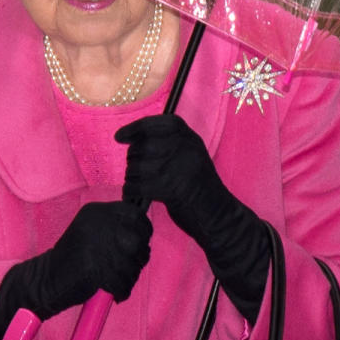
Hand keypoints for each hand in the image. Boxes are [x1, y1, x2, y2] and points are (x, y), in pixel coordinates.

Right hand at [0, 201, 151, 339]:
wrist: (45, 279)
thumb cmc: (73, 259)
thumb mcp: (92, 231)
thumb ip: (116, 227)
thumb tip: (145, 231)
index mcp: (97, 211)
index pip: (136, 214)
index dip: (143, 231)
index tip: (139, 244)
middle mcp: (98, 223)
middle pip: (138, 238)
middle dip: (139, 258)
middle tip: (127, 269)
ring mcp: (96, 244)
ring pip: (132, 261)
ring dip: (129, 277)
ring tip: (117, 282)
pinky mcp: (95, 266)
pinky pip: (122, 281)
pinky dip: (121, 291)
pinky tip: (112, 293)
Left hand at [115, 114, 268, 320]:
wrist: (219, 216)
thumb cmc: (200, 188)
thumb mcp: (192, 156)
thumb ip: (171, 144)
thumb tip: (135, 138)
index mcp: (190, 138)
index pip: (157, 123)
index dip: (135, 128)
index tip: (119, 137)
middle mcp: (184, 148)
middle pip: (143, 146)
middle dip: (133, 160)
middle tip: (135, 172)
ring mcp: (178, 168)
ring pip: (137, 167)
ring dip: (131, 178)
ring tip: (136, 185)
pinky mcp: (170, 188)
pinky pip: (137, 185)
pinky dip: (130, 192)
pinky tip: (133, 196)